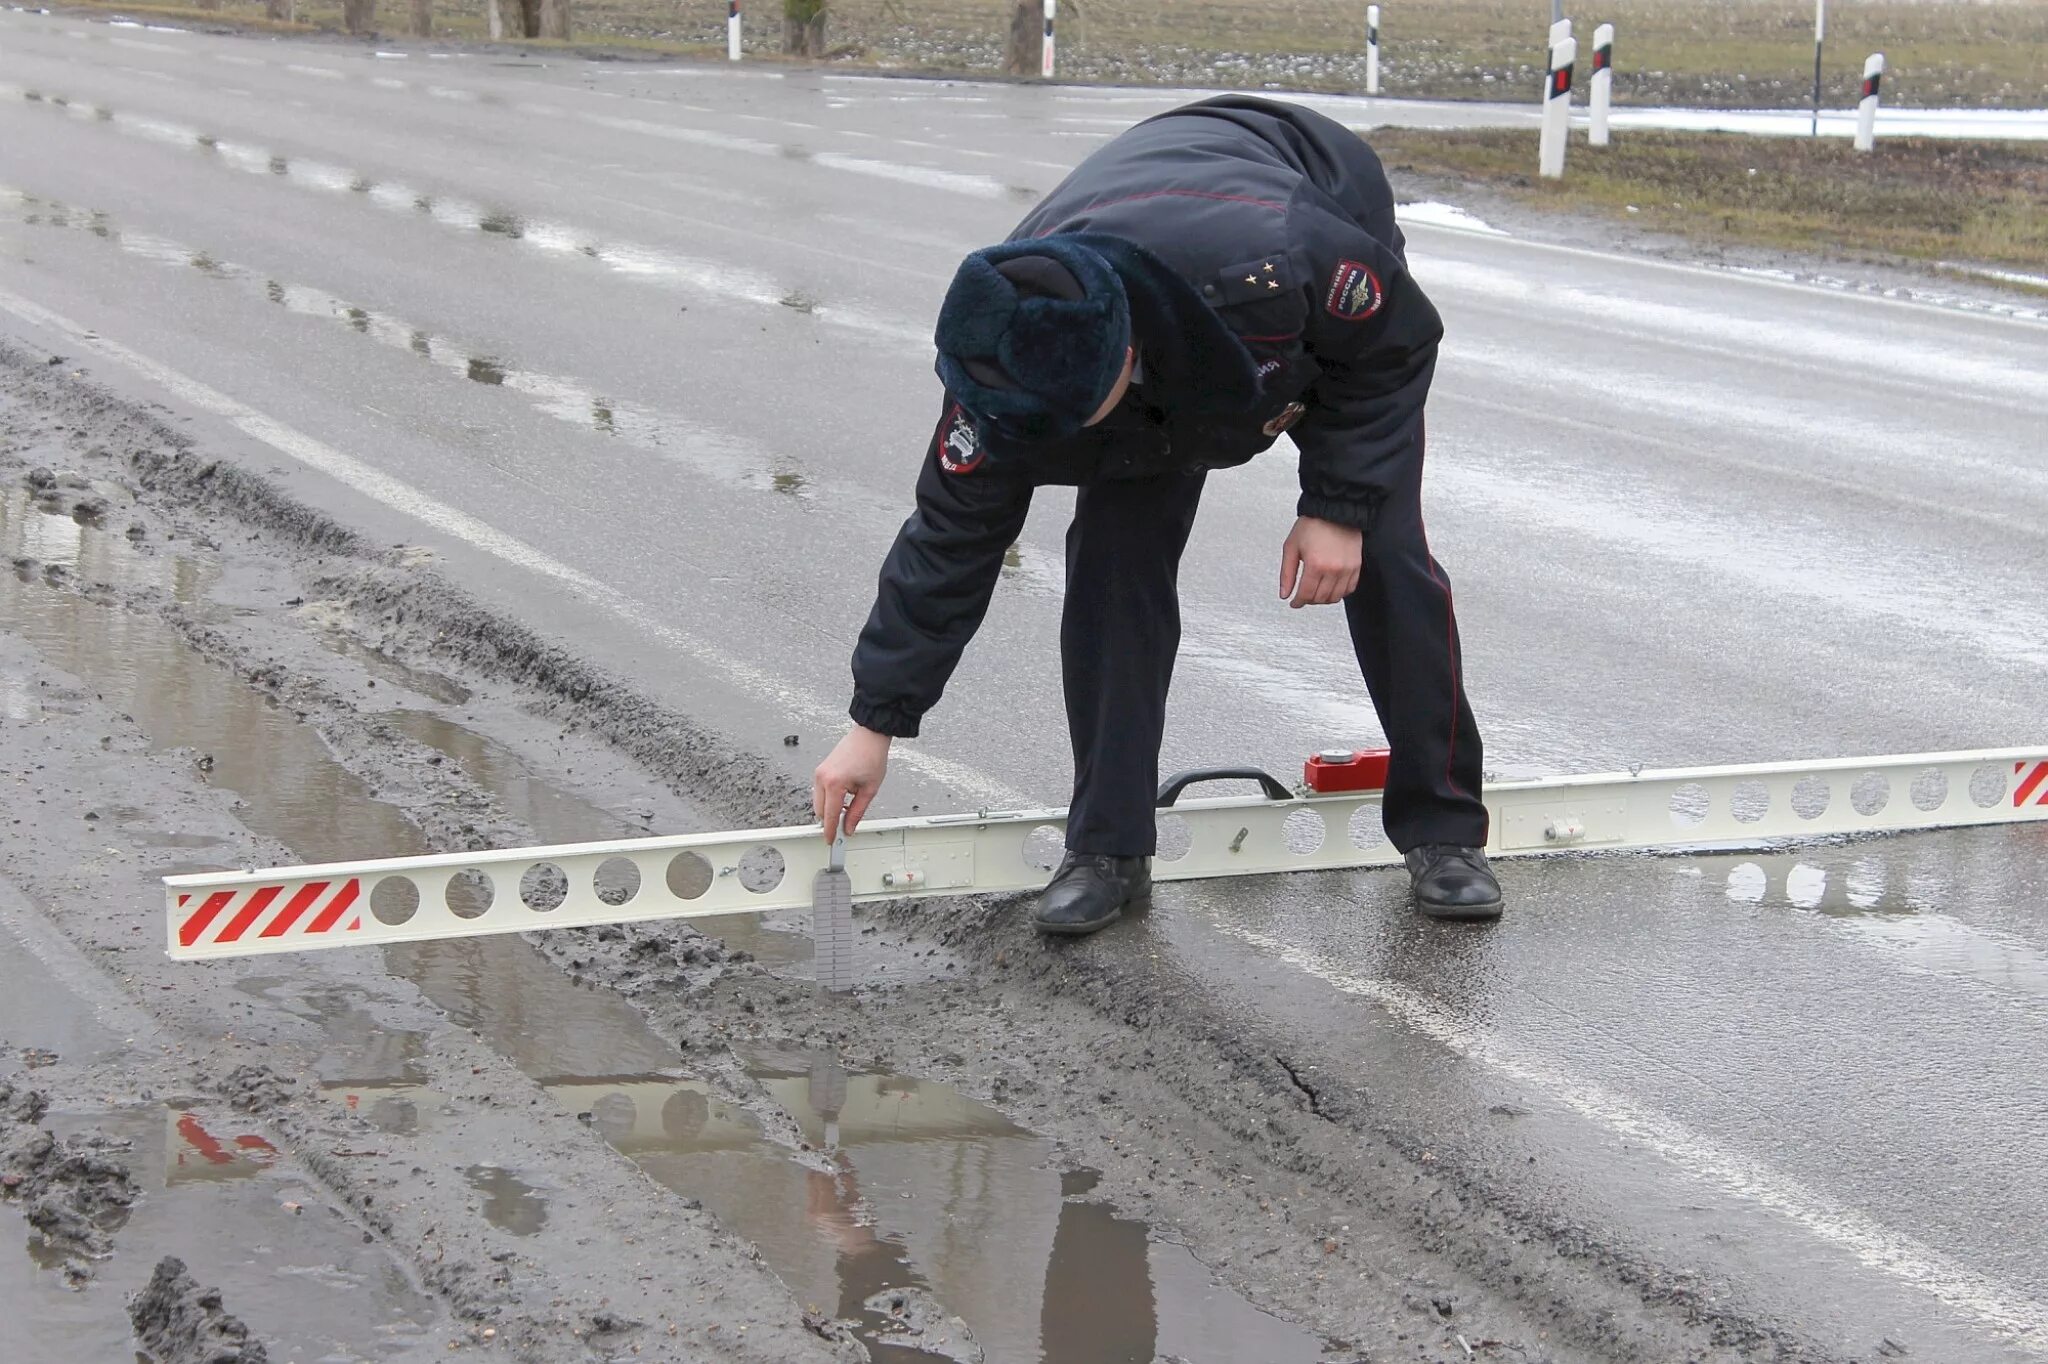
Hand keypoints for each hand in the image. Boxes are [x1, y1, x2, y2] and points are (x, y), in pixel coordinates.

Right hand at [813, 727, 891, 841]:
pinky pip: (819, 791)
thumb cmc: (871, 756)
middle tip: (844, 825)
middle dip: (830, 820)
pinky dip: (829, 798)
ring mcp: (819, 773)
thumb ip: (857, 812)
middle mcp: (822, 778)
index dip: (830, 831)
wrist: (869, 736)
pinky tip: (843, 797)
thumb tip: (849, 827)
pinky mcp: (820, 770)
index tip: (831, 841)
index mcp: (834, 783)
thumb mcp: (869, 790)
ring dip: (830, 808)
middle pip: (820, 811)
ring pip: (818, 802)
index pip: (829, 816)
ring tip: (849, 805)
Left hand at [1279, 516, 1361, 607]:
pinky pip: (1349, 589)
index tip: (1294, 603)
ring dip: (1323, 599)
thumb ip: (1286, 574)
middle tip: (1303, 596)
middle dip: (1309, 600)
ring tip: (1316, 593)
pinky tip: (1331, 588)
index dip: (1298, 602)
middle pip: (1320, 598)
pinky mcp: (1356, 566)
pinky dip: (1339, 593)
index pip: (1306, 594)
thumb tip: (1284, 593)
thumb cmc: (1313, 524)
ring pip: (1335, 597)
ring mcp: (1347, 569)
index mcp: (1315, 565)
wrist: (1334, 510)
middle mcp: (1333, 569)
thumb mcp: (1291, 547)